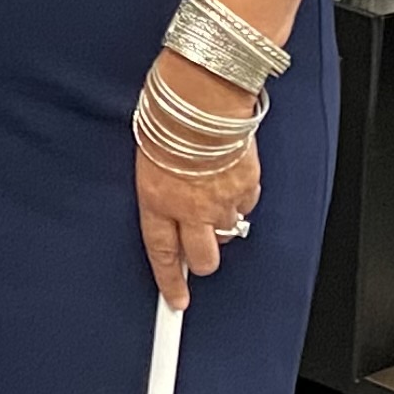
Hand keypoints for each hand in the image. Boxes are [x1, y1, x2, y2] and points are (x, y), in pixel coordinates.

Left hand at [135, 55, 262, 309]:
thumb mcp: (147, 153)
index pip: (161, 253)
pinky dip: (239, 199)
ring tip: (211, 196)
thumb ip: (159, 185)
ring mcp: (222, 200)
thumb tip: (166, 203)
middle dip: (202, 261)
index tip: (176, 299)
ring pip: (228, 233)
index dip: (169, 281)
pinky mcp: (247, 187)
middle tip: (200, 250)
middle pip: (204, 259)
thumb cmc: (167, 114)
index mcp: (156, 198)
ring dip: (221, 224)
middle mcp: (190, 206)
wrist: (203, 94)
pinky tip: (229, 178)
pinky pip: (246, 206)